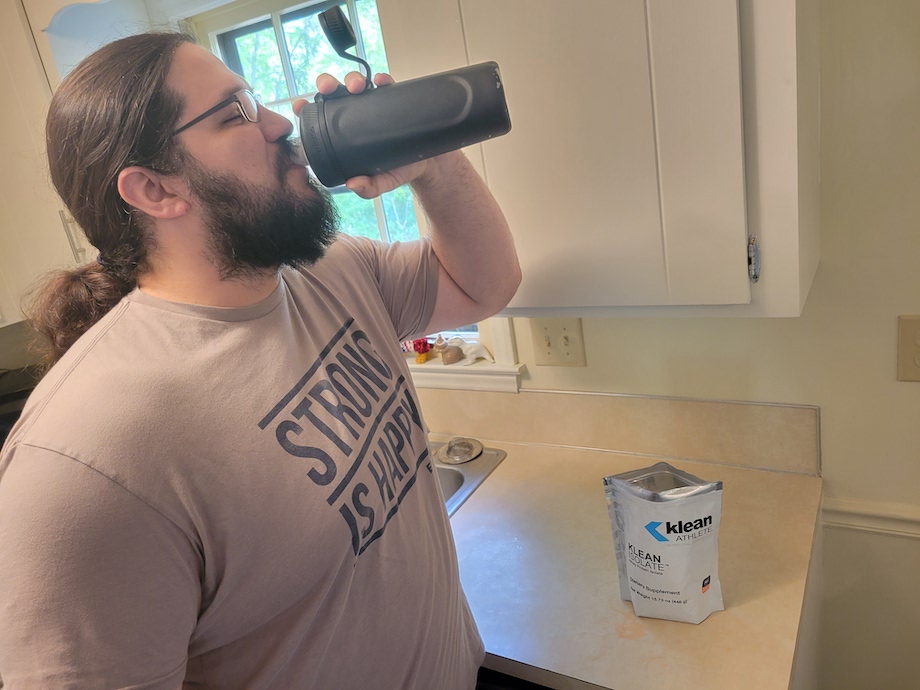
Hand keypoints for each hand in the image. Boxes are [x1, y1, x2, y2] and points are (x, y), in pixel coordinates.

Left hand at [292, 72, 430, 198]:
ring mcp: (374, 104)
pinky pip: (385, 83)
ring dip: (353, 79)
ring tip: (357, 87)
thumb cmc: (398, 170)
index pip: (320, 116)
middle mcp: (356, 113)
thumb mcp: (382, 183)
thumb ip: (368, 188)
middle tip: (329, 89)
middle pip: (335, 93)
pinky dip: (381, 79)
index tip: (300, 106)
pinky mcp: (394, 98)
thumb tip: (353, 186)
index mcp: (344, 131)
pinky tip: (380, 81)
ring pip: (357, 83)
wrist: (428, 163)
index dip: (307, 109)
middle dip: (328, 85)